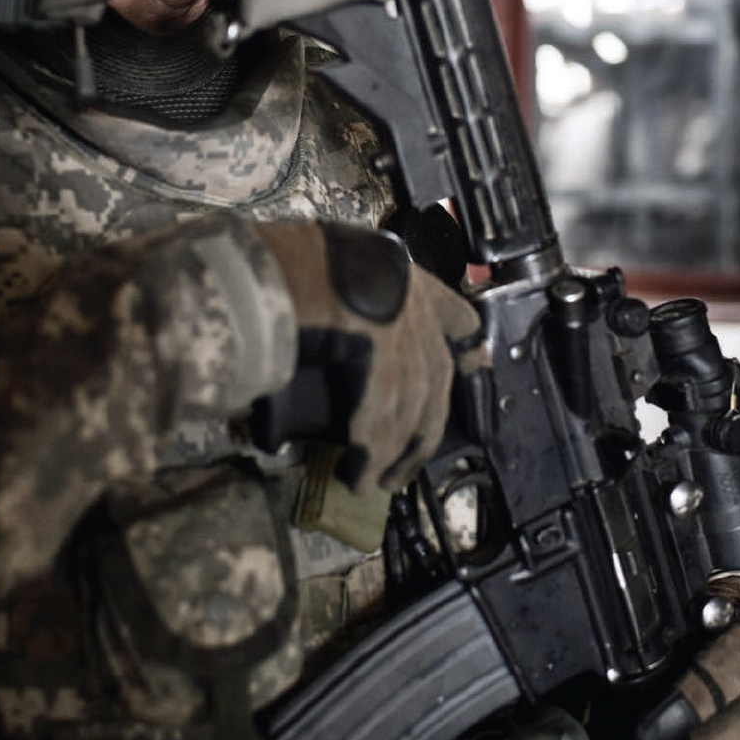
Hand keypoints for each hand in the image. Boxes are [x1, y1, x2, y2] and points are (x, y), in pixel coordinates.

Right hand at [255, 219, 485, 493]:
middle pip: (434, 376)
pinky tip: (360, 474)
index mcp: (399, 272)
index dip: (466, 346)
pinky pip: (382, 414)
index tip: (475, 367)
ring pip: (411, 402)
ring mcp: (400, 322)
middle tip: (407, 465)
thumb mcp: (326, 269)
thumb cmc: (280, 260)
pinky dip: (372, 452)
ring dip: (394, 451)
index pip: (455, 313)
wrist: (264, 258)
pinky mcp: (381, 350)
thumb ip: (344, 300)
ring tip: (377, 481)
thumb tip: (332, 338)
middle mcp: (409, 296)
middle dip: (423, 429)